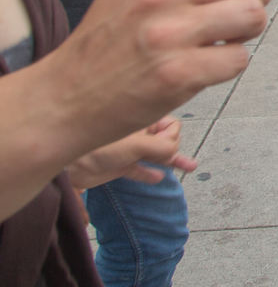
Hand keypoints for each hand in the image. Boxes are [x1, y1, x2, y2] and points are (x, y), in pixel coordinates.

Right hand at [45, 0, 269, 148]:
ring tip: (227, 36)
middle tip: (238, 11)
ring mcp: (169, 33)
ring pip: (253, 13)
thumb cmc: (109, 35)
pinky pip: (240, 58)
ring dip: (250, 29)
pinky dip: (231, 63)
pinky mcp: (178, 74)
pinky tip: (210, 63)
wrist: (68, 95)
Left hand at [67, 117, 195, 189]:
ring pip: (155, 155)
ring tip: (190, 167)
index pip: (171, 126)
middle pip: (165, 140)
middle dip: (173, 149)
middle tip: (168, 159)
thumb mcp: (135, 145)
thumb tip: (175, 152)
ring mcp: (128, 150)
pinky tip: (158, 178)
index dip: (172, 138)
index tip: (166, 148)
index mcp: (142, 119)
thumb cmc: (98, 147)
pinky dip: (149, 173)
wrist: (67, 164)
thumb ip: (160, 148)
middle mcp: (137, 133)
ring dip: (172, 160)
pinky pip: (139, 170)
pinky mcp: (119, 166)